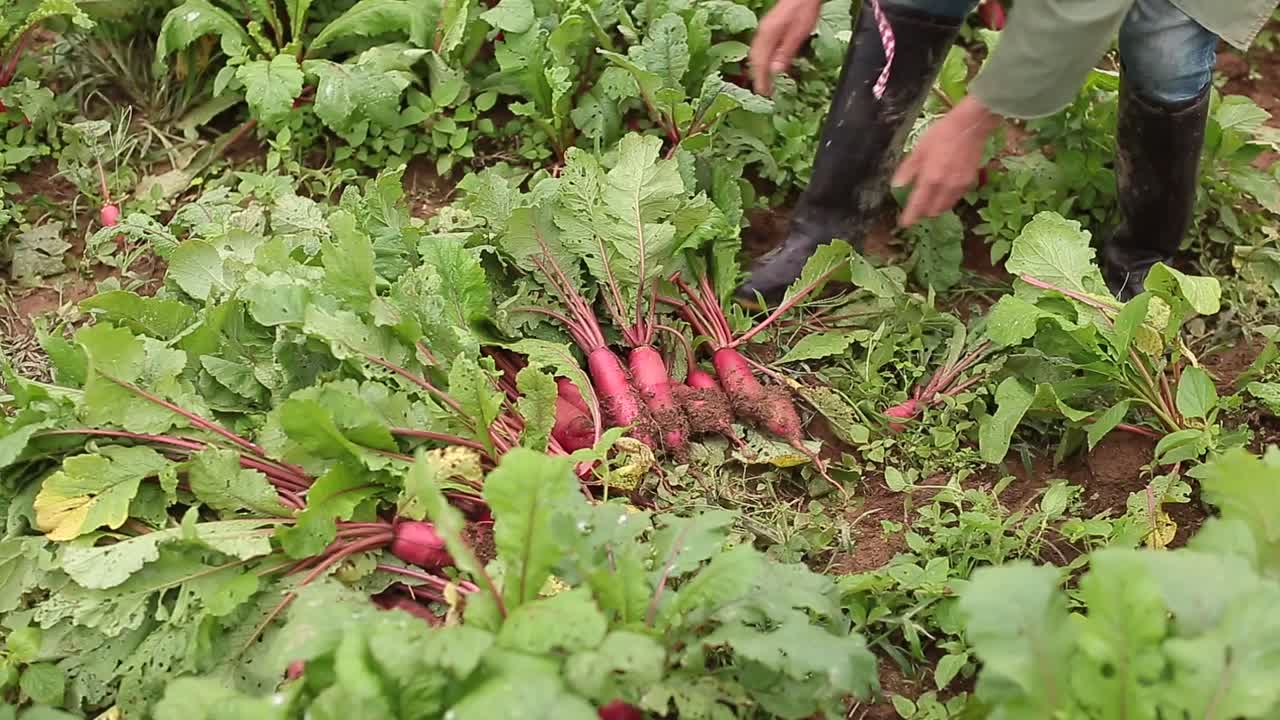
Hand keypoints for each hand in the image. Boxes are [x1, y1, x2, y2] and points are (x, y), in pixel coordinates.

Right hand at [749, 0, 821, 95]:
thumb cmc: (803, 9)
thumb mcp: (798, 34)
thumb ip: (785, 53)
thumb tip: (775, 71)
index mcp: (767, 35)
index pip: (759, 63)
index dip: (761, 80)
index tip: (765, 93)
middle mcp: (762, 33)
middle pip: (754, 59)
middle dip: (757, 76)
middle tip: (764, 91)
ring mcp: (763, 30)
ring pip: (755, 54)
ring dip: (758, 69)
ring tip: (764, 81)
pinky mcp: (768, 28)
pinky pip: (759, 48)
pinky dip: (761, 60)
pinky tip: (768, 64)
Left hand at [892, 96, 1001, 226]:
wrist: (970, 126)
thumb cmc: (941, 135)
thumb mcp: (919, 149)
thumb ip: (908, 170)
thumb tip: (897, 186)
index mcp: (930, 179)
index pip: (918, 205)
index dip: (910, 216)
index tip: (904, 224)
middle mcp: (945, 187)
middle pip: (932, 211)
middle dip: (923, 213)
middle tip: (916, 208)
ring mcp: (959, 186)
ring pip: (945, 207)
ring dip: (935, 208)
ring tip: (929, 201)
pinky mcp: (970, 183)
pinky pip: (956, 198)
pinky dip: (947, 200)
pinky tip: (943, 191)